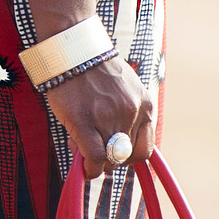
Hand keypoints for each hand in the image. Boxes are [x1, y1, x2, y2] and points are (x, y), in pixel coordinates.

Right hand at [46, 54, 154, 175]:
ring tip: (82, 147)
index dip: (128, 158)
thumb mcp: (125, 89)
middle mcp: (131, 113)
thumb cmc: (96, 70)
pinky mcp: (84, 121)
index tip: (115, 155)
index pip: (144, 150)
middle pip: (124, 157)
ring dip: (95, 162)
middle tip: (94, 149)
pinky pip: (94, 158)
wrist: (74, 51)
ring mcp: (108, 118)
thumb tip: (118, 148)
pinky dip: (89, 167)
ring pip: (108, 160)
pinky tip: (82, 163)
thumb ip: (128, 115)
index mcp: (145, 105)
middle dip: (109, 160)